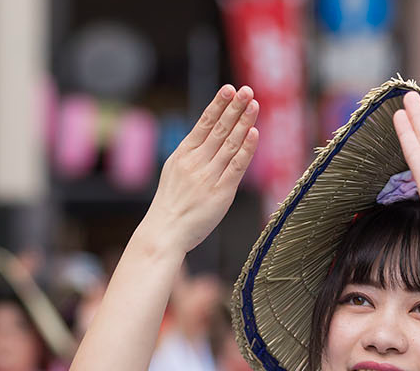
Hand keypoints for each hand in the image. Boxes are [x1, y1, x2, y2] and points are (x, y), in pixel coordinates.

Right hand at [147, 85, 258, 251]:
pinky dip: (246, 148)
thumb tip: (208, 141)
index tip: (229, 89)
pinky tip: (254, 133)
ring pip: (229, 144)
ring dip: (243, 122)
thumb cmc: (171, 206)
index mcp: (182, 155)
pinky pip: (237, 166)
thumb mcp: (175, 174)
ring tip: (254, 104)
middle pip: (218, 129)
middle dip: (234, 108)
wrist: (165, 232)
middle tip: (246, 90)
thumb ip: (192, 157)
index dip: (217, 105)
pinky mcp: (221, 192)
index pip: (203, 124)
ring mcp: (208, 176)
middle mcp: (195, 162)